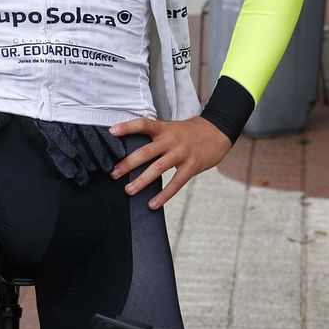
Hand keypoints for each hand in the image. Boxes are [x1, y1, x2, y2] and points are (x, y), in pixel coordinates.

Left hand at [108, 116, 231, 209]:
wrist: (217, 131)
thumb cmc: (189, 132)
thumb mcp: (172, 128)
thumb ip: (155, 138)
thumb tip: (133, 151)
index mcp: (164, 129)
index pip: (143, 124)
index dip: (127, 127)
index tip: (111, 132)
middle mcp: (171, 140)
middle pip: (146, 152)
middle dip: (128, 163)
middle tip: (113, 174)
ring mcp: (181, 153)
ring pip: (158, 168)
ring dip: (142, 181)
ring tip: (128, 191)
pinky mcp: (191, 166)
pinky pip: (175, 183)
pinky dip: (163, 195)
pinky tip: (152, 204)